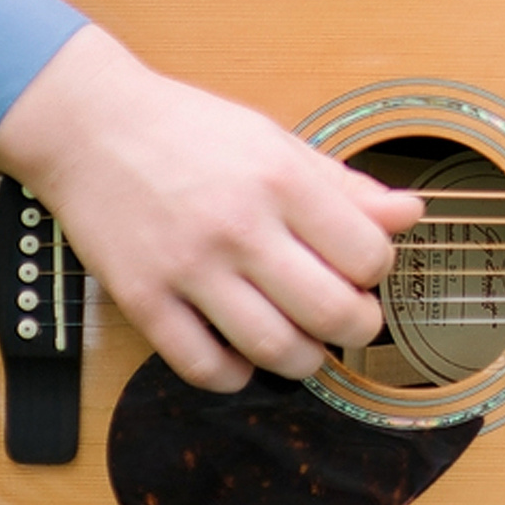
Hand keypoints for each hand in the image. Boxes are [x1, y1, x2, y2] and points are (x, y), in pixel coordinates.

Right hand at [0, 25, 422, 391]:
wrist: (93, 129)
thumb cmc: (193, 131)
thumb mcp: (278, 143)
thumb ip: (345, 186)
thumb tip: (411, 215)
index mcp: (282, 181)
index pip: (366, 255)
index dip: (378, 271)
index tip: (365, 270)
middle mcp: (239, 227)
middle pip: (328, 311)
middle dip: (357, 329)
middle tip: (352, 323)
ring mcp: (188, 268)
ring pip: (272, 349)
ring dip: (304, 362)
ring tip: (306, 347)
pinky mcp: (141, 299)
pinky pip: (201, 366)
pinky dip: (235, 376)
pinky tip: (243, 358)